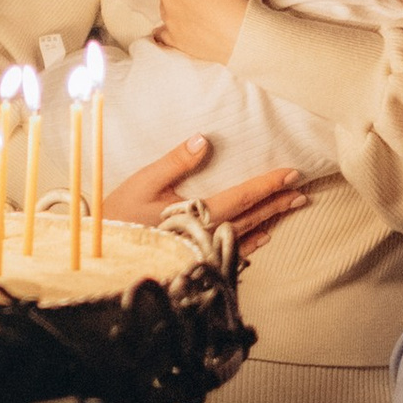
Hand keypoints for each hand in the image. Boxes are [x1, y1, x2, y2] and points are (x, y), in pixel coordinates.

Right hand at [106, 137, 307, 249]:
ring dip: (270, 221)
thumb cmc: (119, 216)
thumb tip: (204, 140)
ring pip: (245, 236)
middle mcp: (206, 236)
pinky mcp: (196, 261)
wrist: (102, 256)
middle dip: (277, 203)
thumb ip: (175, 162)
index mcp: (196, 214)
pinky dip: (251, 244)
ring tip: (289, 208)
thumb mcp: (143, 182)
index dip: (268, 185)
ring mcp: (202, 253)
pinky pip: (232, 254)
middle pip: (251, 218)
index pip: (242, 197)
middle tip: (301, 191)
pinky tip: (262, 238)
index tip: (292, 174)